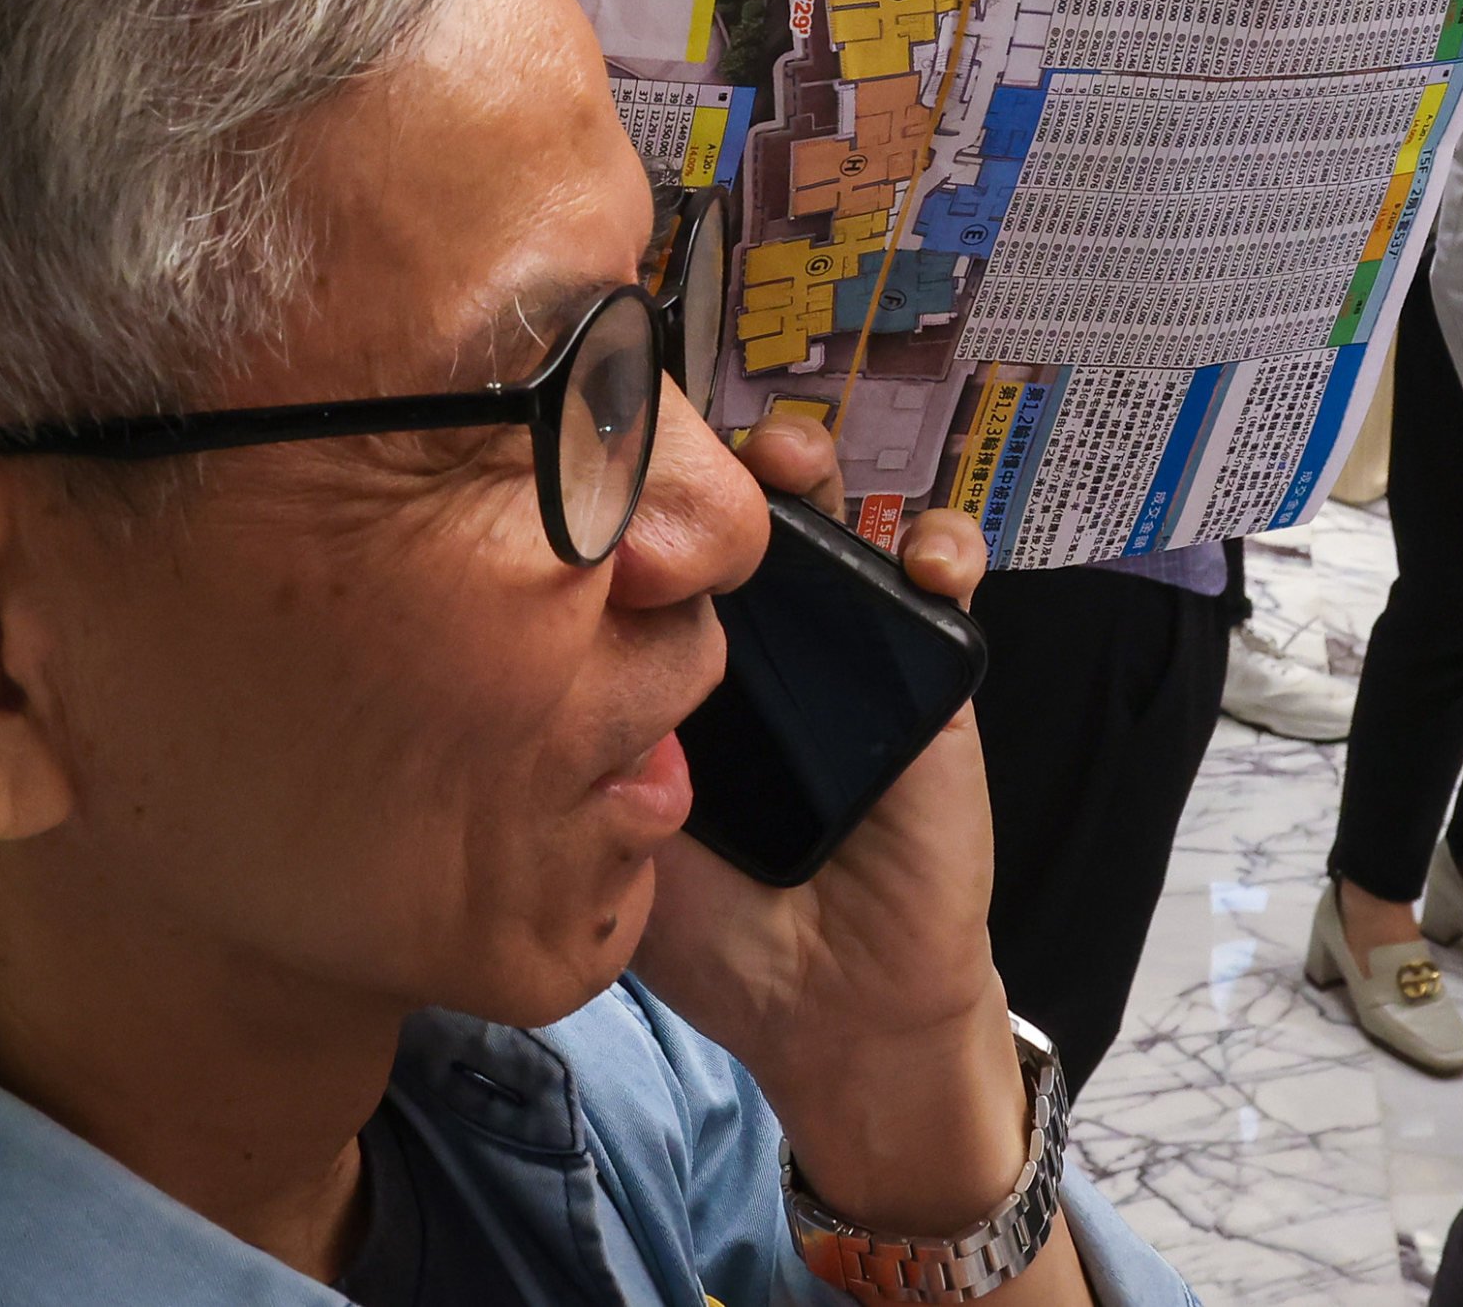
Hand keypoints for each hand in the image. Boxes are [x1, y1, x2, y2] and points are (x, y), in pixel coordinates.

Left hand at [634, 429, 1026, 1241]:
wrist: (830, 1008)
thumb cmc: (713, 930)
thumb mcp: (616, 828)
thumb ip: (580, 748)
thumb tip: (516, 650)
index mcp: (675, 666)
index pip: (650, 551)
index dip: (631, 496)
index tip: (602, 467)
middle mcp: (756, 643)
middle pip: (735, 513)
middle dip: (718, 458)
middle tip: (701, 454)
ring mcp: (847, 651)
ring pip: (838, 521)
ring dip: (822, 470)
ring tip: (797, 469)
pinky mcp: (931, 681)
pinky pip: (945, 592)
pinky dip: (946, 551)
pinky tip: (927, 562)